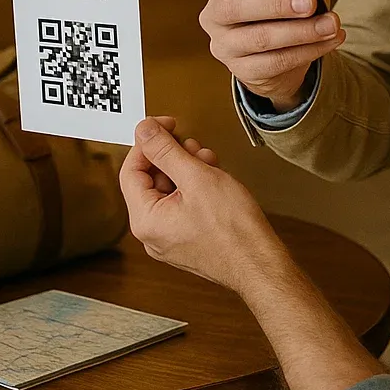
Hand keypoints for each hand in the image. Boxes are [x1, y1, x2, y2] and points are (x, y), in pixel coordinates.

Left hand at [120, 116, 287, 292]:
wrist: (258, 263)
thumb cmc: (233, 230)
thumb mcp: (196, 177)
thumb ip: (166, 150)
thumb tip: (145, 130)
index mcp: (145, 220)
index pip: (131, 170)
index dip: (147, 143)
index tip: (164, 126)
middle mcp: (152, 234)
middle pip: (150, 181)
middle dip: (172, 157)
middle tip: (193, 146)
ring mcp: (169, 239)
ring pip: (168, 192)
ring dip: (186, 170)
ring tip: (209, 163)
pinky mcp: (186, 240)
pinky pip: (181, 206)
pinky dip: (194, 188)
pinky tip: (213, 179)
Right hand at [193, 0, 343, 111]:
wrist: (285, 50)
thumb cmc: (285, 3)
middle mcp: (215, 14)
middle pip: (234, 7)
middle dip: (275, 4)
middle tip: (309, 1)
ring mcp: (226, 46)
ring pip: (259, 38)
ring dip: (301, 31)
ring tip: (330, 23)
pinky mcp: (245, 71)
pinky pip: (276, 62)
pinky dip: (308, 50)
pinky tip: (330, 39)